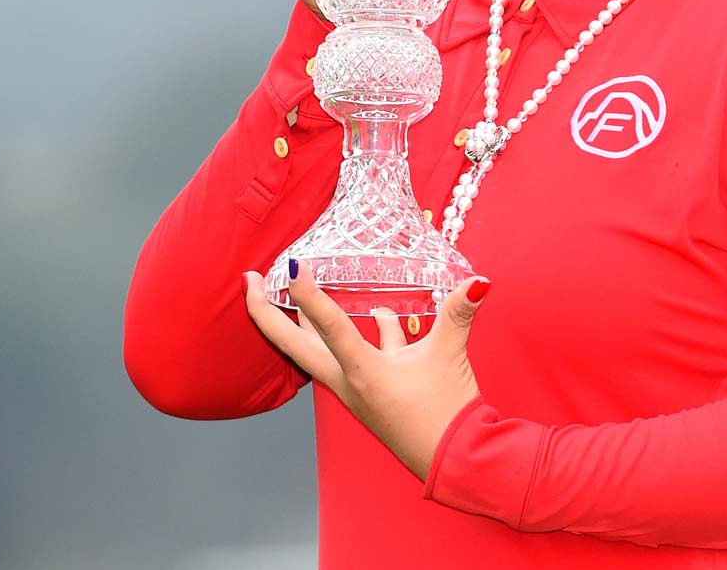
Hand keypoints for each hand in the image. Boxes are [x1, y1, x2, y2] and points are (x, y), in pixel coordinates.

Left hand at [242, 263, 491, 481]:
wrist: (452, 459)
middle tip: (249, 281)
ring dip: (304, 322)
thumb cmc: (444, 414)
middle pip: (293, 345)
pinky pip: (353, 357)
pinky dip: (360, 334)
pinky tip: (378, 317)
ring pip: (318, 350)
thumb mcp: (449, 356)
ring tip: (297, 293)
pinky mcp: (370, 394)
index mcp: (362, 372)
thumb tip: (477, 282)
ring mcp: (355, 390)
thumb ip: (458, 313)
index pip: (327, 326)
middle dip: (266, 312)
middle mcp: (348, 382)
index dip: (307, 293)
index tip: (289, 266)